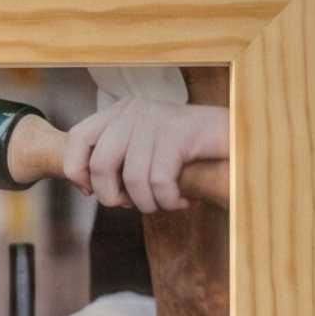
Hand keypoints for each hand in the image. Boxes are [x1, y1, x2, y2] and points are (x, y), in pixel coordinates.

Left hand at [63, 98, 228, 211]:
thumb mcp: (144, 154)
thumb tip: (89, 188)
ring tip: (164, 204)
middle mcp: (134, 110)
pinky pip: (159, 182)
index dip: (77, 171)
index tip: (90, 191)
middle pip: (100, 165)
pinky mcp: (179, 132)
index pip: (77, 138)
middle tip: (132, 205)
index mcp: (120, 112)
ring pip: (133, 179)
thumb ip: (116, 163)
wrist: (237, 140)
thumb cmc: (187, 156)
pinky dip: (169, 201)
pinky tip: (182, 201)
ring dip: (148, 204)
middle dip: (112, 197)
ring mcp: (156, 118)